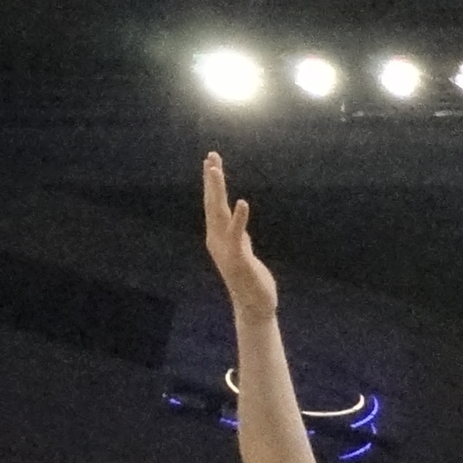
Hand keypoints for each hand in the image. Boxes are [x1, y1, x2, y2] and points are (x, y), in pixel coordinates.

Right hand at [201, 153, 275, 315]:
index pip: (213, 203)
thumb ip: (238, 234)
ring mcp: (225, 248)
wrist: (252, 305)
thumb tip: (235, 220)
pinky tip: (242, 202)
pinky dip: (239, 218)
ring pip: (219, 213)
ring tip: (216, 169)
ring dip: (217, 190)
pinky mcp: (238, 257)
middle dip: (211, 179)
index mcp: (218, 236)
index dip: (212, 183)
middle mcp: (216, 239)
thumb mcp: (242, 250)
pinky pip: (237, 234)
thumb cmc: (249, 279)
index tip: (211, 161)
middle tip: (211, 156)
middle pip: (212, 203)